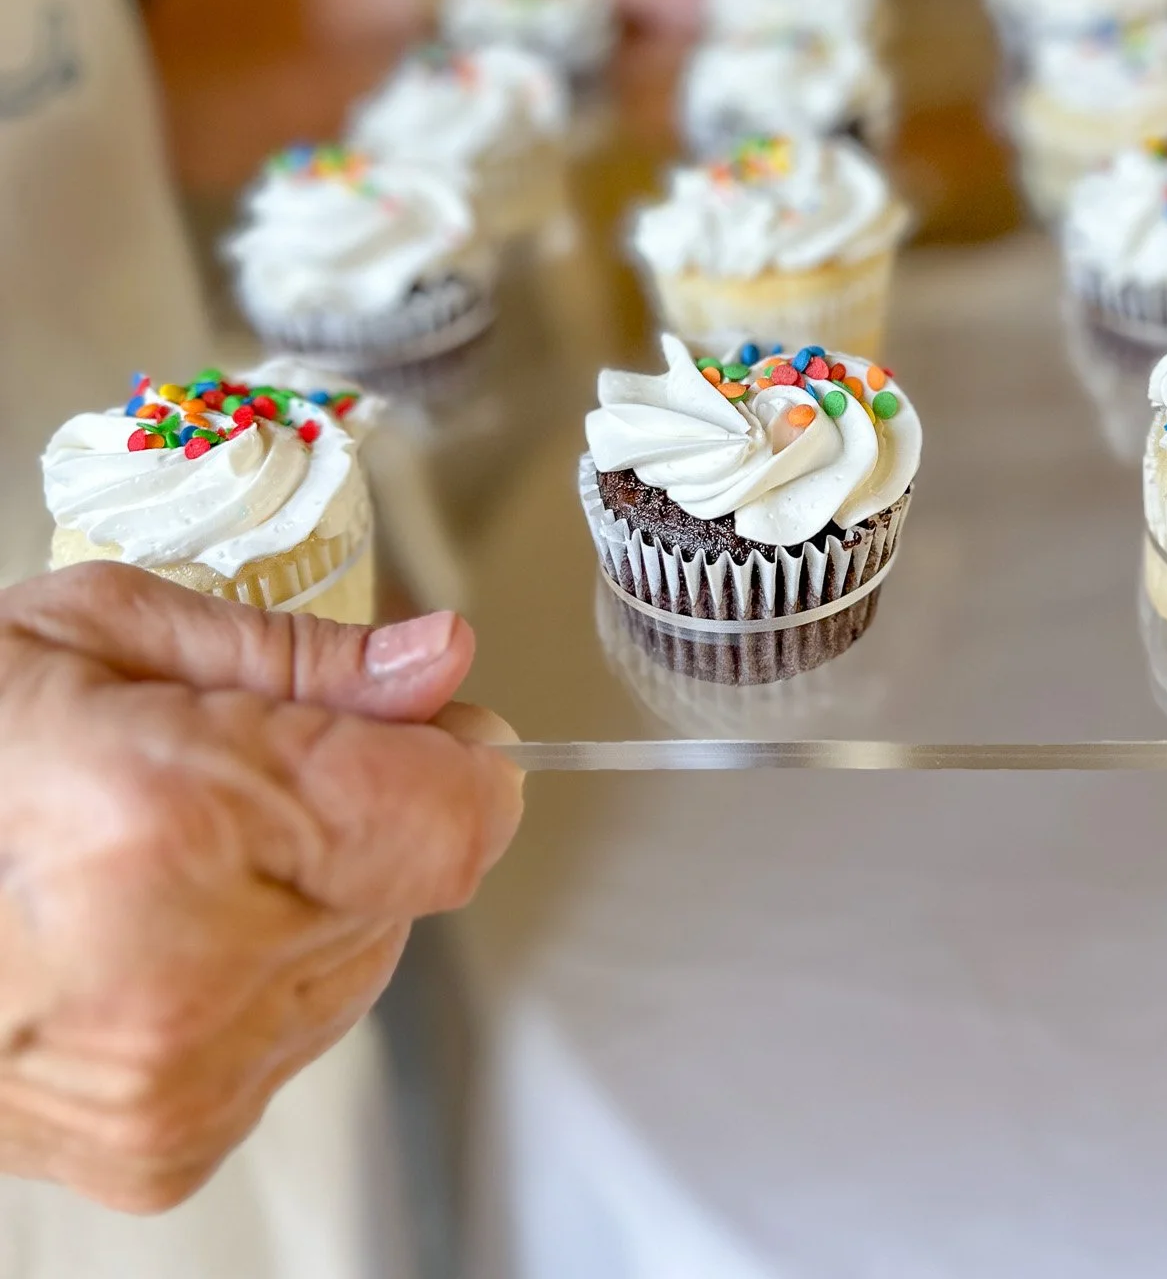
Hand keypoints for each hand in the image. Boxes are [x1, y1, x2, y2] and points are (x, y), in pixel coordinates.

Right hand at [0, 562, 521, 1211]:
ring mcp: (175, 1080)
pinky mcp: (163, 1145)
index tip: (421, 722)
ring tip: (170, 857)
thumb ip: (299, 653)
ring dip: (309, 899)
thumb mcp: (101, 629)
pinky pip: (292, 1037)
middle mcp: (190, 971)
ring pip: (364, 960)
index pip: (451, 815)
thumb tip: (442, 666)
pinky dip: (253, 978)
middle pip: (412, 881)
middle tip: (237, 773)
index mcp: (177, 815)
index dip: (456, 756)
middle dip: (362, 814)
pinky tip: (149, 933)